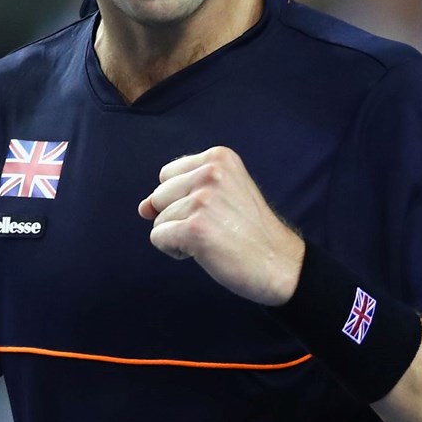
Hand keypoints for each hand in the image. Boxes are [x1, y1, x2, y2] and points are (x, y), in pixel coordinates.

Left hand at [138, 147, 304, 305]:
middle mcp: (210, 172)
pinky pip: (159, 238)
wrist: (279, 263)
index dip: (182, 199)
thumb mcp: (223, 195)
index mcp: (219, 157)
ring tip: (214, 239)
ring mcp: (202, 200)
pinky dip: (176, 250)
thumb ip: (181, 193)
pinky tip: (205, 252)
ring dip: (180, 236)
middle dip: (178, 217)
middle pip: (159, 196)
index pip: (167, 175)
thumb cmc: (250, 232)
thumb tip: (142, 208)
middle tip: (216, 227)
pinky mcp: (195, 228)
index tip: (214, 211)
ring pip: (158, 220)